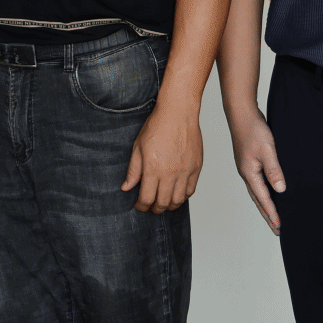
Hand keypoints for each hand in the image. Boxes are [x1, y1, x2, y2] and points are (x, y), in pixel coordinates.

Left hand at [120, 99, 202, 213]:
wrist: (177, 114)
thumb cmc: (157, 126)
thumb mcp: (138, 147)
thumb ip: (133, 170)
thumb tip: (126, 188)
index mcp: (152, 169)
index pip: (146, 198)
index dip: (141, 206)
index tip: (139, 206)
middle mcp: (170, 174)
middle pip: (163, 203)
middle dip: (155, 209)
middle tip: (150, 207)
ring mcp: (184, 172)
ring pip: (178, 200)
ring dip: (169, 206)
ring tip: (163, 203)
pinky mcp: (195, 169)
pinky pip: (190, 191)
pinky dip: (183, 197)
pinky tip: (176, 194)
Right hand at [227, 105, 285, 233]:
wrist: (241, 113)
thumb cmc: (253, 129)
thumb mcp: (268, 150)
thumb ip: (274, 171)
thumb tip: (280, 190)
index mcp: (249, 173)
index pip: (263, 199)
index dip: (272, 214)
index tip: (279, 227)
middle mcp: (246, 173)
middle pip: (258, 199)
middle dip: (267, 214)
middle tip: (276, 229)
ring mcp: (246, 167)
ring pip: (257, 191)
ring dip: (265, 204)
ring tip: (273, 215)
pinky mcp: (249, 161)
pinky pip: (257, 182)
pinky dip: (264, 192)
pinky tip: (269, 191)